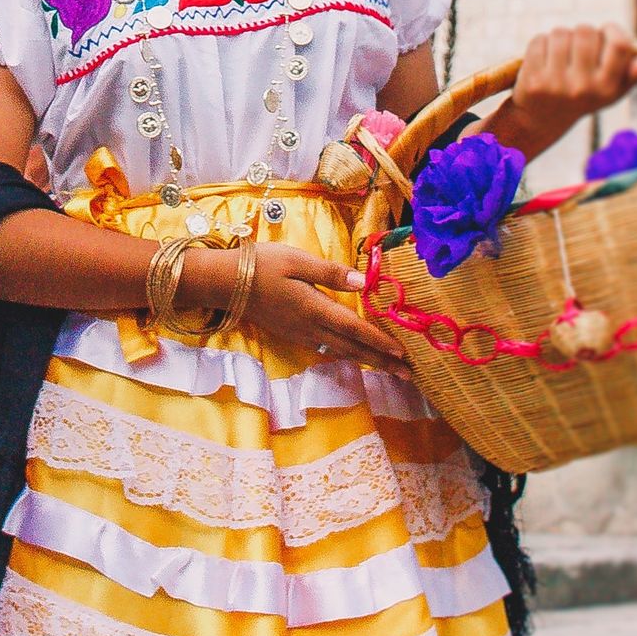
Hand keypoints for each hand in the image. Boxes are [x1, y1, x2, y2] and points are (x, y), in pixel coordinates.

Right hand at [183, 243, 402, 362]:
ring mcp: (301, 333)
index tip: (404, 354)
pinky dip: (348, 354)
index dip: (381, 342)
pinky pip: (327, 348)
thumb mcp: (296, 260)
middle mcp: (311, 327)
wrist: (225, 284)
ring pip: (342, 351)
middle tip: (410, 375)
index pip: (355, 329)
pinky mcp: (293, 333)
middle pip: (353, 348)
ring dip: (368, 361)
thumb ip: (331, 272)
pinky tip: (356, 355)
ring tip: (391, 370)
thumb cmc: (261, 265)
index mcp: (315, 308)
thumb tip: (363, 282)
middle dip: (383, 362)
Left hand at [488, 25, 636, 162]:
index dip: (613, 29)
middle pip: (586, 32)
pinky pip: (539, 40)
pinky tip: (545, 58)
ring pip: (561, 33)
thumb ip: (632, 73)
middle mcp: (583, 87)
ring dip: (562, 37)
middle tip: (580, 45)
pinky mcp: (532, 79)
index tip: (607, 31)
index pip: (619, 45)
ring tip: (563, 53)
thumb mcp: (612, 89)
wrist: (543, 119)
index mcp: (607, 87)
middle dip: (584, 32)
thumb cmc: (585, 96)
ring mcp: (555, 84)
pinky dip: (542, 43)